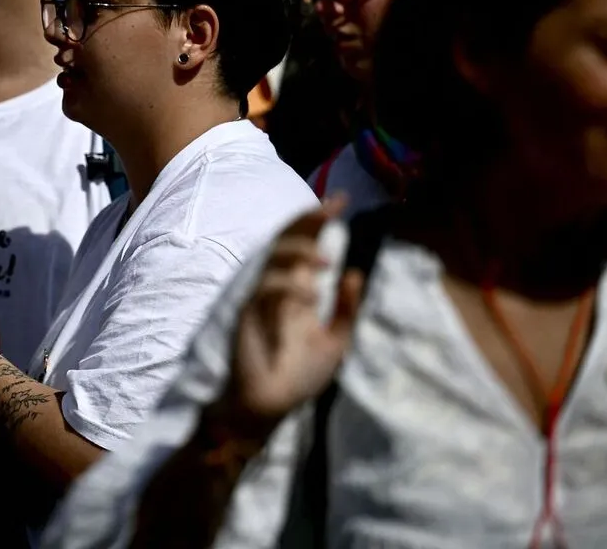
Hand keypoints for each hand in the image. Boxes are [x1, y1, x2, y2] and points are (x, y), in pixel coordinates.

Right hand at [212, 201, 363, 440]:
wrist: (270, 407)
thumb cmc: (298, 376)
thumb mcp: (335, 342)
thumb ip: (346, 310)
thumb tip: (356, 272)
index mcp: (298, 290)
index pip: (307, 246)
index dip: (320, 222)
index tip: (342, 200)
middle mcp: (279, 287)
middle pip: (288, 241)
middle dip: (309, 220)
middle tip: (332, 205)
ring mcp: (262, 297)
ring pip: (275, 257)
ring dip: (301, 252)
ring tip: (326, 262)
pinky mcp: (251, 312)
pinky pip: (268, 288)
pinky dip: (290, 285)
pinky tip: (311, 293)